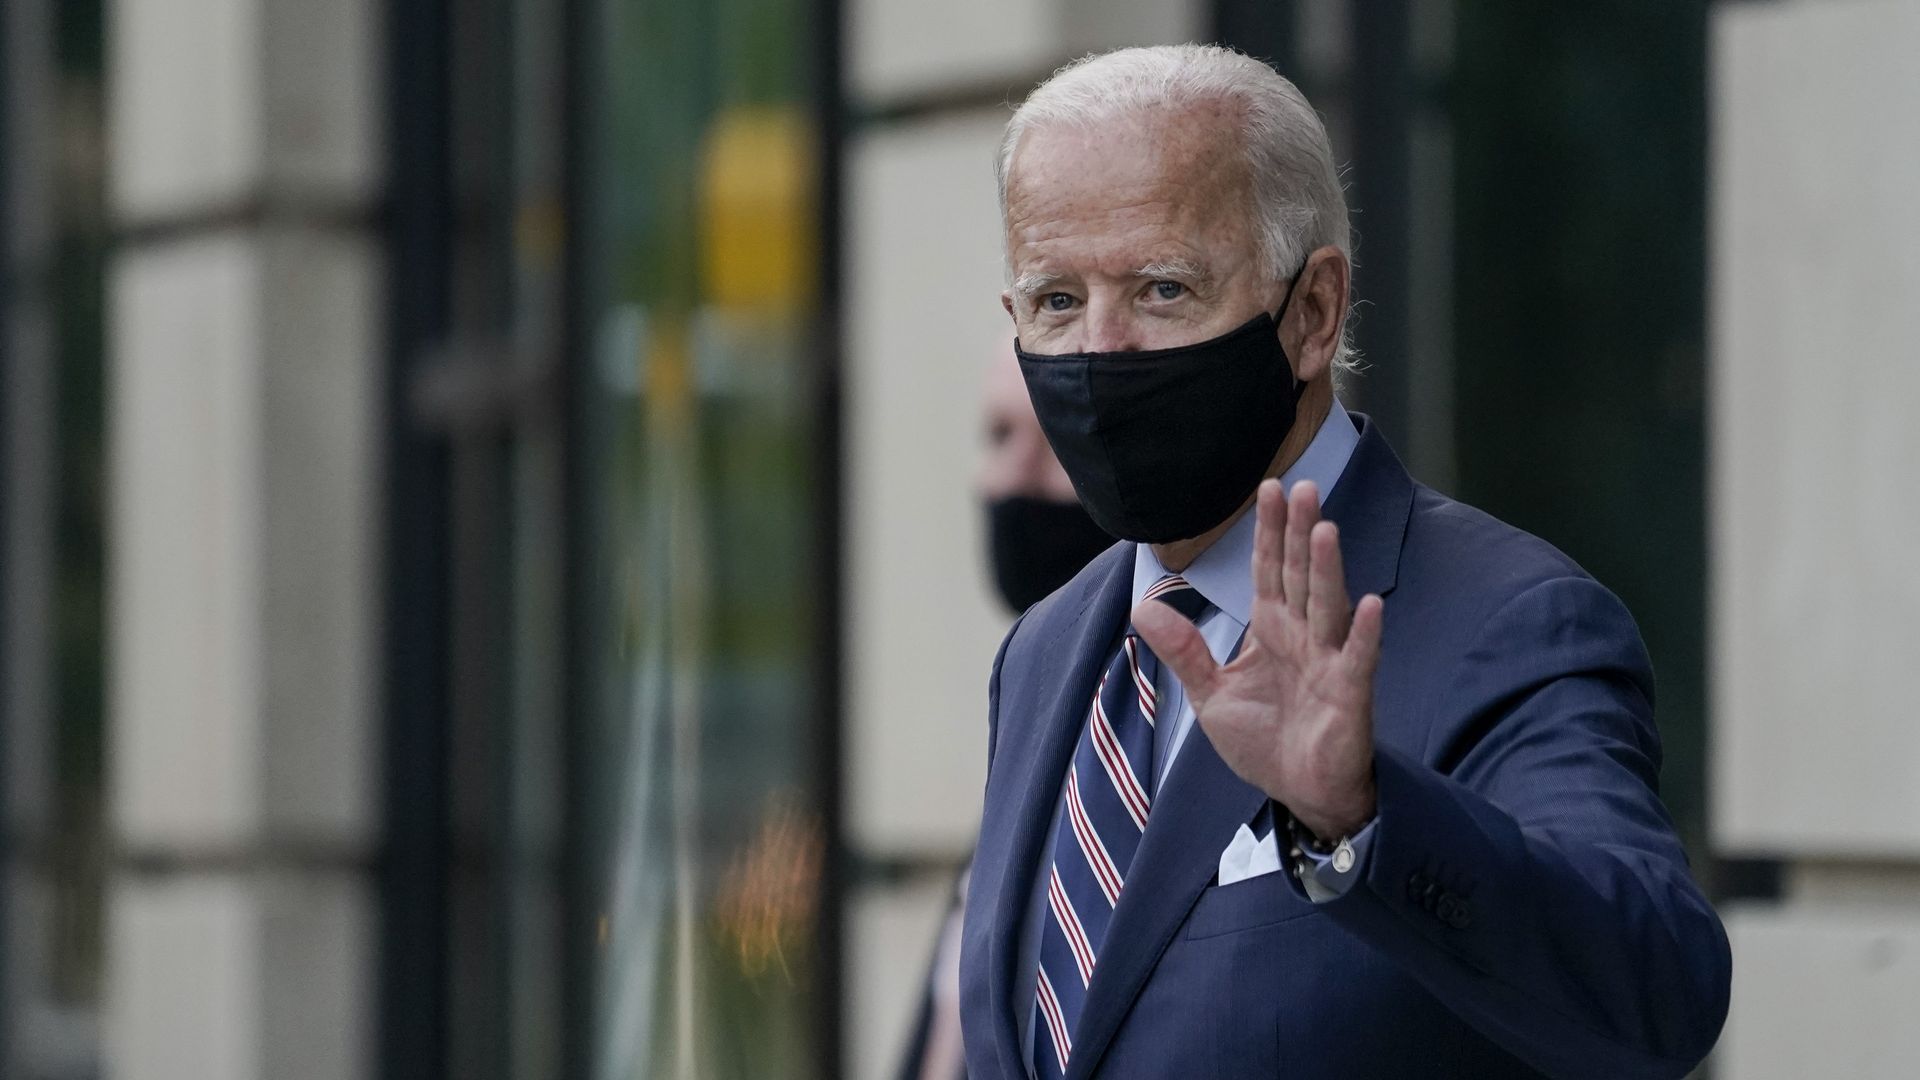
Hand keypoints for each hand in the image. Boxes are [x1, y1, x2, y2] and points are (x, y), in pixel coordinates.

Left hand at [1133, 478, 1383, 840]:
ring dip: (1327, 569)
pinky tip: (1368, 605)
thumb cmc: (1265, 742)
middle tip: (1302, 485)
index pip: (1268, 570)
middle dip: (1298, 532)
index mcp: (1271, 630)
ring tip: (1323, 528)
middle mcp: (1303, 637)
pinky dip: (1362, 634)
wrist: (1301, 794)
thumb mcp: (1211, 694)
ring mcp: (1329, 662)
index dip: (1268, 531)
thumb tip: (1143, 606)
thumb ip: (1183, 651)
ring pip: (1327, 606)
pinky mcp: (1349, 694)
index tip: (1268, 487)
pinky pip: (1357, 660)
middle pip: (1300, 575)